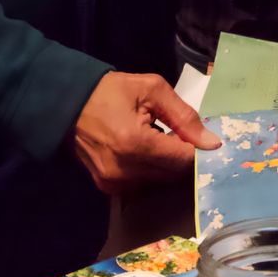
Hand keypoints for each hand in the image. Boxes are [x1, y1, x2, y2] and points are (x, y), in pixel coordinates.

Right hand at [71, 71, 220, 194]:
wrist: (66, 102)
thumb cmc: (109, 91)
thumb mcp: (151, 89)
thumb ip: (183, 115)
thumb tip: (211, 142)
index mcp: (136, 144)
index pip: (183, 160)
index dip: (198, 150)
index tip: (203, 138)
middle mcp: (125, 171)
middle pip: (173, 174)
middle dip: (183, 156)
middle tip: (181, 135)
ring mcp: (114, 182)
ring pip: (159, 180)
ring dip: (166, 163)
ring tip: (158, 139)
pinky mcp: (107, 187)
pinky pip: (142, 183)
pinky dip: (149, 169)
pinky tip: (142, 150)